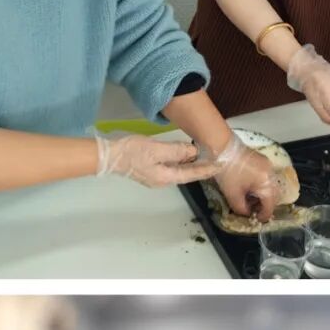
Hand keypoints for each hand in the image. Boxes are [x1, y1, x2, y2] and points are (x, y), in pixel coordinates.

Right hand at [95, 132, 217, 187]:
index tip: (221, 166)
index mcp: (165, 177)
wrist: (109, 156)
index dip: (207, 170)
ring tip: (204, 157)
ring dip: (191, 164)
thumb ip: (176, 151)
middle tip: (216, 160)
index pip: (191, 174)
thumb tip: (193, 151)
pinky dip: (180, 161)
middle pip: (186, 174)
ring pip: (178, 170)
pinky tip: (184, 155)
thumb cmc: (132, 152)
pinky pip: (170, 167)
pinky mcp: (149, 170)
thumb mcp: (156, 149)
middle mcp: (162, 180)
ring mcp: (155, 177)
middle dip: (201, 168)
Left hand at [204, 134, 281, 221]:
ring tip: (247, 200)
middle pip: (272, 195)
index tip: (257, 220)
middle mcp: (271, 173)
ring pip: (269, 185)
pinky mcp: (262, 160)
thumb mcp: (232, 195)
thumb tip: (246, 213)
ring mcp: (267, 165)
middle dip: (263, 205)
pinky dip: (258, 185)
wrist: (221, 148)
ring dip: (260, 195)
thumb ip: (241, 208)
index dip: (264, 215)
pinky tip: (247, 188)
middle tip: (252, 211)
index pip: (270, 204)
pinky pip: (265, 177)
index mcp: (266, 183)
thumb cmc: (227, 172)